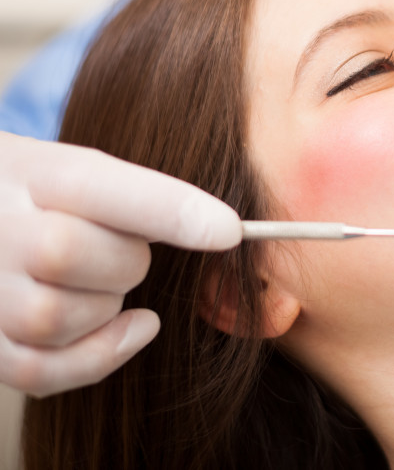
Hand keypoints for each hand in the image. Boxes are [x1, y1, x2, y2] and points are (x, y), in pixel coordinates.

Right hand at [0, 132, 240, 396]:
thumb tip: (222, 231)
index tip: (229, 231)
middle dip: (127, 262)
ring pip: (60, 317)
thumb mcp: (75, 167)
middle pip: (79, 257)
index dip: (173, 213)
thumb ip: (138, 194)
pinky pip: (40, 369)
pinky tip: (130, 328)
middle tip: (124, 250)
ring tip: (100, 283)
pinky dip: (98, 356)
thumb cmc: (37, 194)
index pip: (105, 190)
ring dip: (105, 308)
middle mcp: (0, 230)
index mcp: (34, 174)